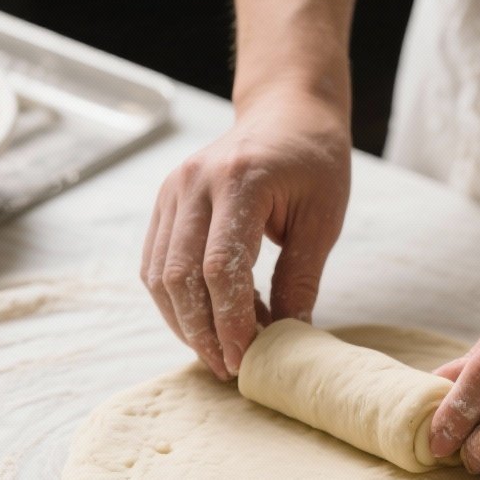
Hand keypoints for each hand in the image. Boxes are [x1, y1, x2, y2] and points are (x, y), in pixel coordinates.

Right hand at [141, 87, 350, 378]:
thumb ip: (301, 278)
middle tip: (228, 367)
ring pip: (159, 275)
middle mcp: (195, 183)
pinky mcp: (164, 203)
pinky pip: (156, 265)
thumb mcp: (323, 219)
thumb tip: (288, 338)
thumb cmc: (313, 163)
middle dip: (201, 331)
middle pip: (180, 275)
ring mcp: (173, 191)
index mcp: (240, 180)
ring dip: (184, 323)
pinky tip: (206, 322)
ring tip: (217, 351)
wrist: (285, 113)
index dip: (229, 320)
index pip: (220, 266)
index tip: (245, 358)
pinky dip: (176, 303)